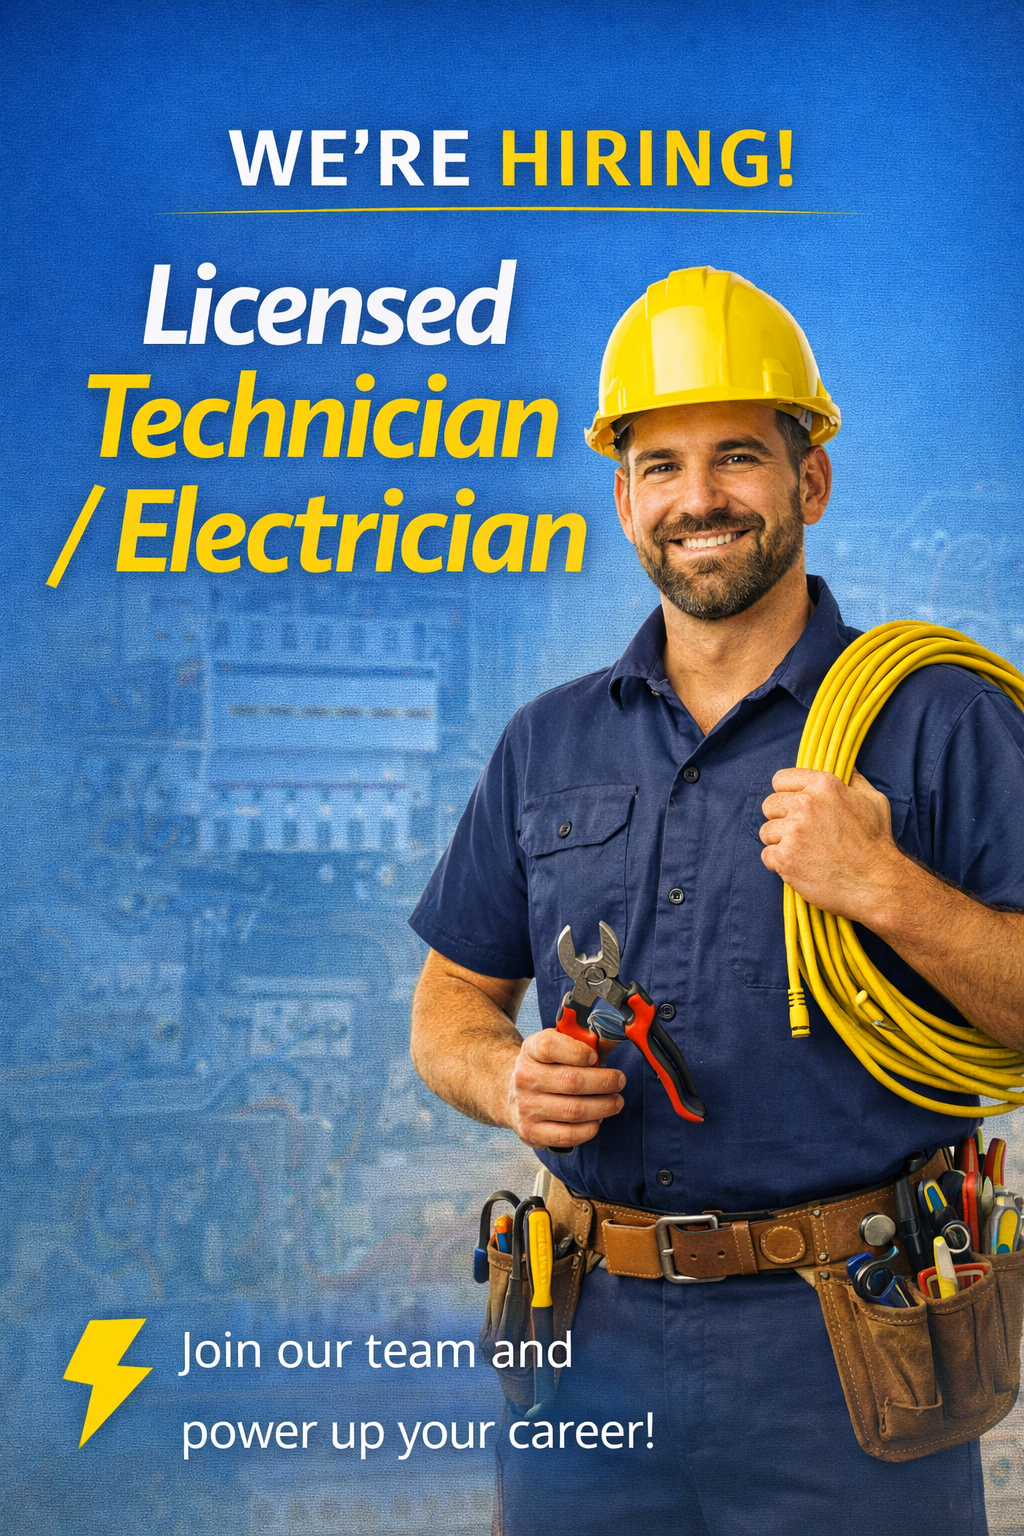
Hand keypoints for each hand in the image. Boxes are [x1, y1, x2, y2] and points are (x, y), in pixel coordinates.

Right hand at [506, 1028, 625, 1148]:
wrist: (512, 1094)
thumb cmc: (544, 1067)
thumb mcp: (553, 1046)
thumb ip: (577, 1042)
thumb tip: (608, 1046)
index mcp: (530, 1051)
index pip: (550, 1046)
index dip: (577, 1051)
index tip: (594, 1056)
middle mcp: (524, 1078)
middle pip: (571, 1081)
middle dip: (604, 1082)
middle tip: (619, 1081)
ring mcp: (526, 1108)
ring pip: (574, 1110)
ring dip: (603, 1107)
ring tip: (616, 1102)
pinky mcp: (531, 1133)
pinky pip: (568, 1135)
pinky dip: (589, 1129)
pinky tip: (598, 1120)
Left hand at [759, 767, 904, 923]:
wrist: (876, 883)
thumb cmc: (876, 843)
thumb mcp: (873, 800)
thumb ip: (854, 780)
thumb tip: (845, 766)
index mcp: (823, 785)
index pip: (780, 779)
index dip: (786, 793)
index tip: (794, 806)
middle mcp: (805, 804)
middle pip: (769, 805)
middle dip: (781, 819)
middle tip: (800, 834)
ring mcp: (793, 831)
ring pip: (766, 832)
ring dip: (779, 843)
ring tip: (803, 852)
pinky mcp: (785, 857)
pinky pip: (767, 855)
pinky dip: (779, 864)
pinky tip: (800, 866)